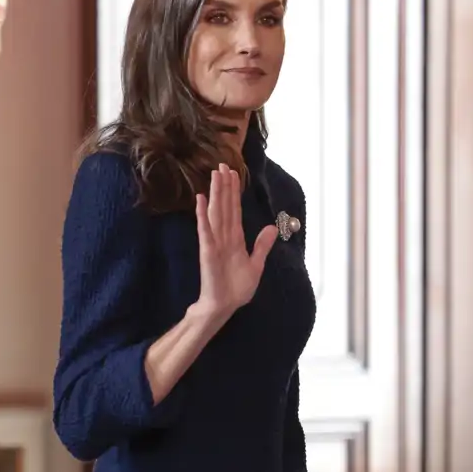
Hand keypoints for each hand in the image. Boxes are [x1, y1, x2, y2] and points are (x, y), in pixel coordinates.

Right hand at [193, 163, 276, 318]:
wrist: (224, 306)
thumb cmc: (236, 288)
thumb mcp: (256, 265)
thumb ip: (262, 245)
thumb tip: (271, 227)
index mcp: (236, 238)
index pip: (235, 209)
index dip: (234, 192)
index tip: (233, 174)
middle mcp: (225, 236)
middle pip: (225, 206)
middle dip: (224, 186)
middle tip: (222, 165)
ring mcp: (215, 241)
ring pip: (216, 212)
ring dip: (215, 193)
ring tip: (214, 175)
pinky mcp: (208, 250)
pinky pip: (205, 229)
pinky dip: (202, 214)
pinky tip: (201, 199)